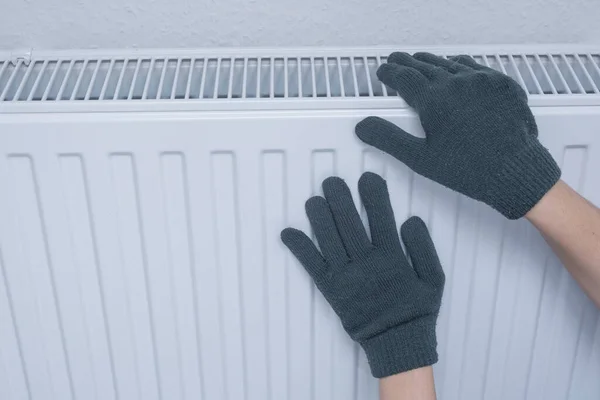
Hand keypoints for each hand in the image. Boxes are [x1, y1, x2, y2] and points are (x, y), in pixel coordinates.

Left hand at [280, 172, 444, 376]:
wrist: (398, 344)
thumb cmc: (416, 311)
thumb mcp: (434, 280)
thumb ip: (424, 249)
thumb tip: (411, 220)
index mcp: (391, 259)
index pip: (381, 219)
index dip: (374, 196)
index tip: (367, 178)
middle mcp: (366, 264)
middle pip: (349, 225)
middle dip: (340, 200)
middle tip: (332, 182)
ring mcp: (346, 277)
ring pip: (329, 240)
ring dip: (319, 218)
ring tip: (314, 200)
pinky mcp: (331, 289)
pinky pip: (313, 266)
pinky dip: (300, 248)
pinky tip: (289, 233)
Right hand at [355, 52, 560, 218]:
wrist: (516, 170)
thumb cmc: (470, 169)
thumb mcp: (420, 158)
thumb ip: (388, 139)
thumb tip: (364, 127)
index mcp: (434, 100)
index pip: (404, 77)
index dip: (390, 73)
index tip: (383, 71)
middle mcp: (458, 83)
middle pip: (425, 65)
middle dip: (407, 63)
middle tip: (397, 62)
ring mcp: (482, 81)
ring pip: (449, 63)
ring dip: (431, 62)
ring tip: (421, 62)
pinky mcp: (501, 84)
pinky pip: (475, 66)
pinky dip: (459, 65)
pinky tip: (455, 67)